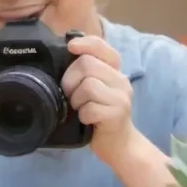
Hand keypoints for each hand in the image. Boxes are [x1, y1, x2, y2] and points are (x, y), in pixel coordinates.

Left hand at [61, 34, 134, 165]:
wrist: (119, 144)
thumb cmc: (99, 114)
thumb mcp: (93, 89)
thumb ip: (85, 72)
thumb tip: (64, 53)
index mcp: (114, 70)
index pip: (102, 47)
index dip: (85, 43)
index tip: (71, 46)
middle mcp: (121, 80)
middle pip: (87, 65)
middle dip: (70, 80)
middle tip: (71, 96)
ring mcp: (121, 97)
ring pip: (88, 86)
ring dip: (76, 100)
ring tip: (81, 109)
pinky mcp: (117, 114)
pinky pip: (90, 108)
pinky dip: (83, 115)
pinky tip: (88, 120)